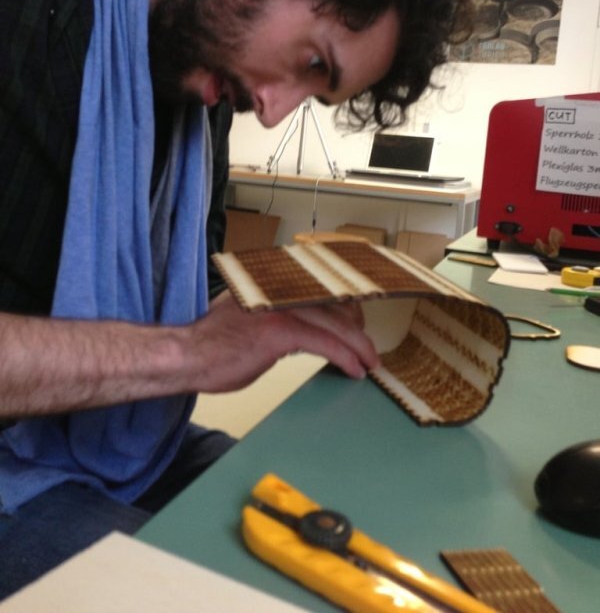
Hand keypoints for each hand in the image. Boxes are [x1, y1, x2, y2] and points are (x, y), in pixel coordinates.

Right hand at [187, 292, 378, 392]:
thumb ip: (280, 312)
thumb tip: (308, 326)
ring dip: (359, 347)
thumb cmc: (216, 341)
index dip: (348, 304)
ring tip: (368, 363)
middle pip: (336, 304)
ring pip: (336, 324)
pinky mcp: (279, 331)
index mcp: (275, 281)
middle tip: (368, 349)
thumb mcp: (253, 316)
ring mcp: (280, 307)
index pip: (324, 286)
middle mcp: (280, 287)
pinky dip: (344, 357)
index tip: (361, 321)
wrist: (186, 355)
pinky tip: (353, 370)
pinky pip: (325, 343)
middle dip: (357, 329)